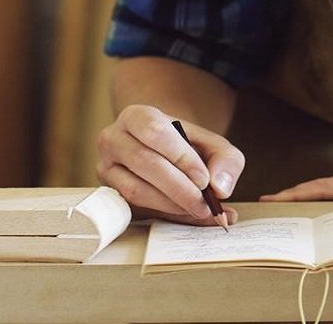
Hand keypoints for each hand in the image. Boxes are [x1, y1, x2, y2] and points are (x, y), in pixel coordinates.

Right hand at [97, 104, 243, 225]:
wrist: (162, 152)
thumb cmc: (187, 147)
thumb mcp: (212, 144)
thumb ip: (225, 160)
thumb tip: (221, 188)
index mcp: (136, 117)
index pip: (155, 132)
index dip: (180, 157)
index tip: (204, 180)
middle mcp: (113, 140)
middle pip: (143, 162)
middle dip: (178, 188)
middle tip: (205, 205)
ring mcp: (106, 169)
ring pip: (135, 190)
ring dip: (171, 205)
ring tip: (200, 211)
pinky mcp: (110, 195)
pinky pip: (134, 209)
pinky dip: (166, 216)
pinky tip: (189, 217)